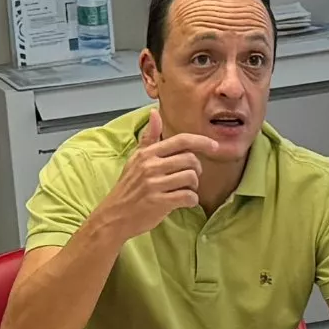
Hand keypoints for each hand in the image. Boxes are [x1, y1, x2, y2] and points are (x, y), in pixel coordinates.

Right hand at [91, 129, 227, 246]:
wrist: (114, 216)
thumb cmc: (128, 187)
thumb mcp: (135, 159)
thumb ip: (148, 138)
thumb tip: (154, 113)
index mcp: (148, 153)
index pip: (181, 141)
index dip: (201, 141)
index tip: (214, 146)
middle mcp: (151, 166)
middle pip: (190, 159)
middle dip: (197, 169)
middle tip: (192, 177)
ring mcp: (154, 184)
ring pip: (191, 178)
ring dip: (194, 186)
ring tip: (185, 190)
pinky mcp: (159, 202)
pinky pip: (188, 197)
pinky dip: (191, 200)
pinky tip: (184, 202)